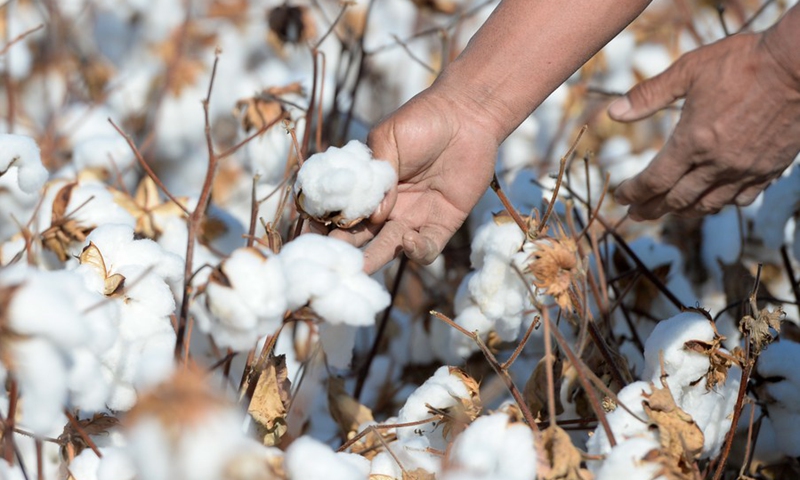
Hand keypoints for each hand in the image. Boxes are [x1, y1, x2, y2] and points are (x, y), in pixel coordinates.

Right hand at [328, 86, 500, 272]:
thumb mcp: (387, 139)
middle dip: (345, 249)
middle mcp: (388, 207)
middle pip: (362, 236)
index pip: (343, 211)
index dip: (327, 223)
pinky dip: (416, 251)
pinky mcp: (442, 223)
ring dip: (374, 260)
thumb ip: (378, 175)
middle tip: (333, 259)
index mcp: (369, 187)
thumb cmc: (422, 121)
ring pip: (390, 248)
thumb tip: (374, 214)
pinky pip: (427, 249)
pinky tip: (409, 239)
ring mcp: (414, 217)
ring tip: (361, 268)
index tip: (313, 231)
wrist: (465, 115)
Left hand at [609, 29, 799, 219]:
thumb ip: (649, 95)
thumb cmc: (743, 62)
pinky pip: (741, 199)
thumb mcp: (689, 71)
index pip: (654, 180)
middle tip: (636, 214)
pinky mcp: (769, 169)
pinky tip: (712, 201)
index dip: (634, 192)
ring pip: (708, 205)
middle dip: (651, 209)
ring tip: (668, 211)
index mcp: (693, 142)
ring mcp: (746, 170)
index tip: (621, 197)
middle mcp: (718, 163)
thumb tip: (613, 113)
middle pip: (676, 200)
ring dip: (683, 211)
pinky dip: (721, 204)